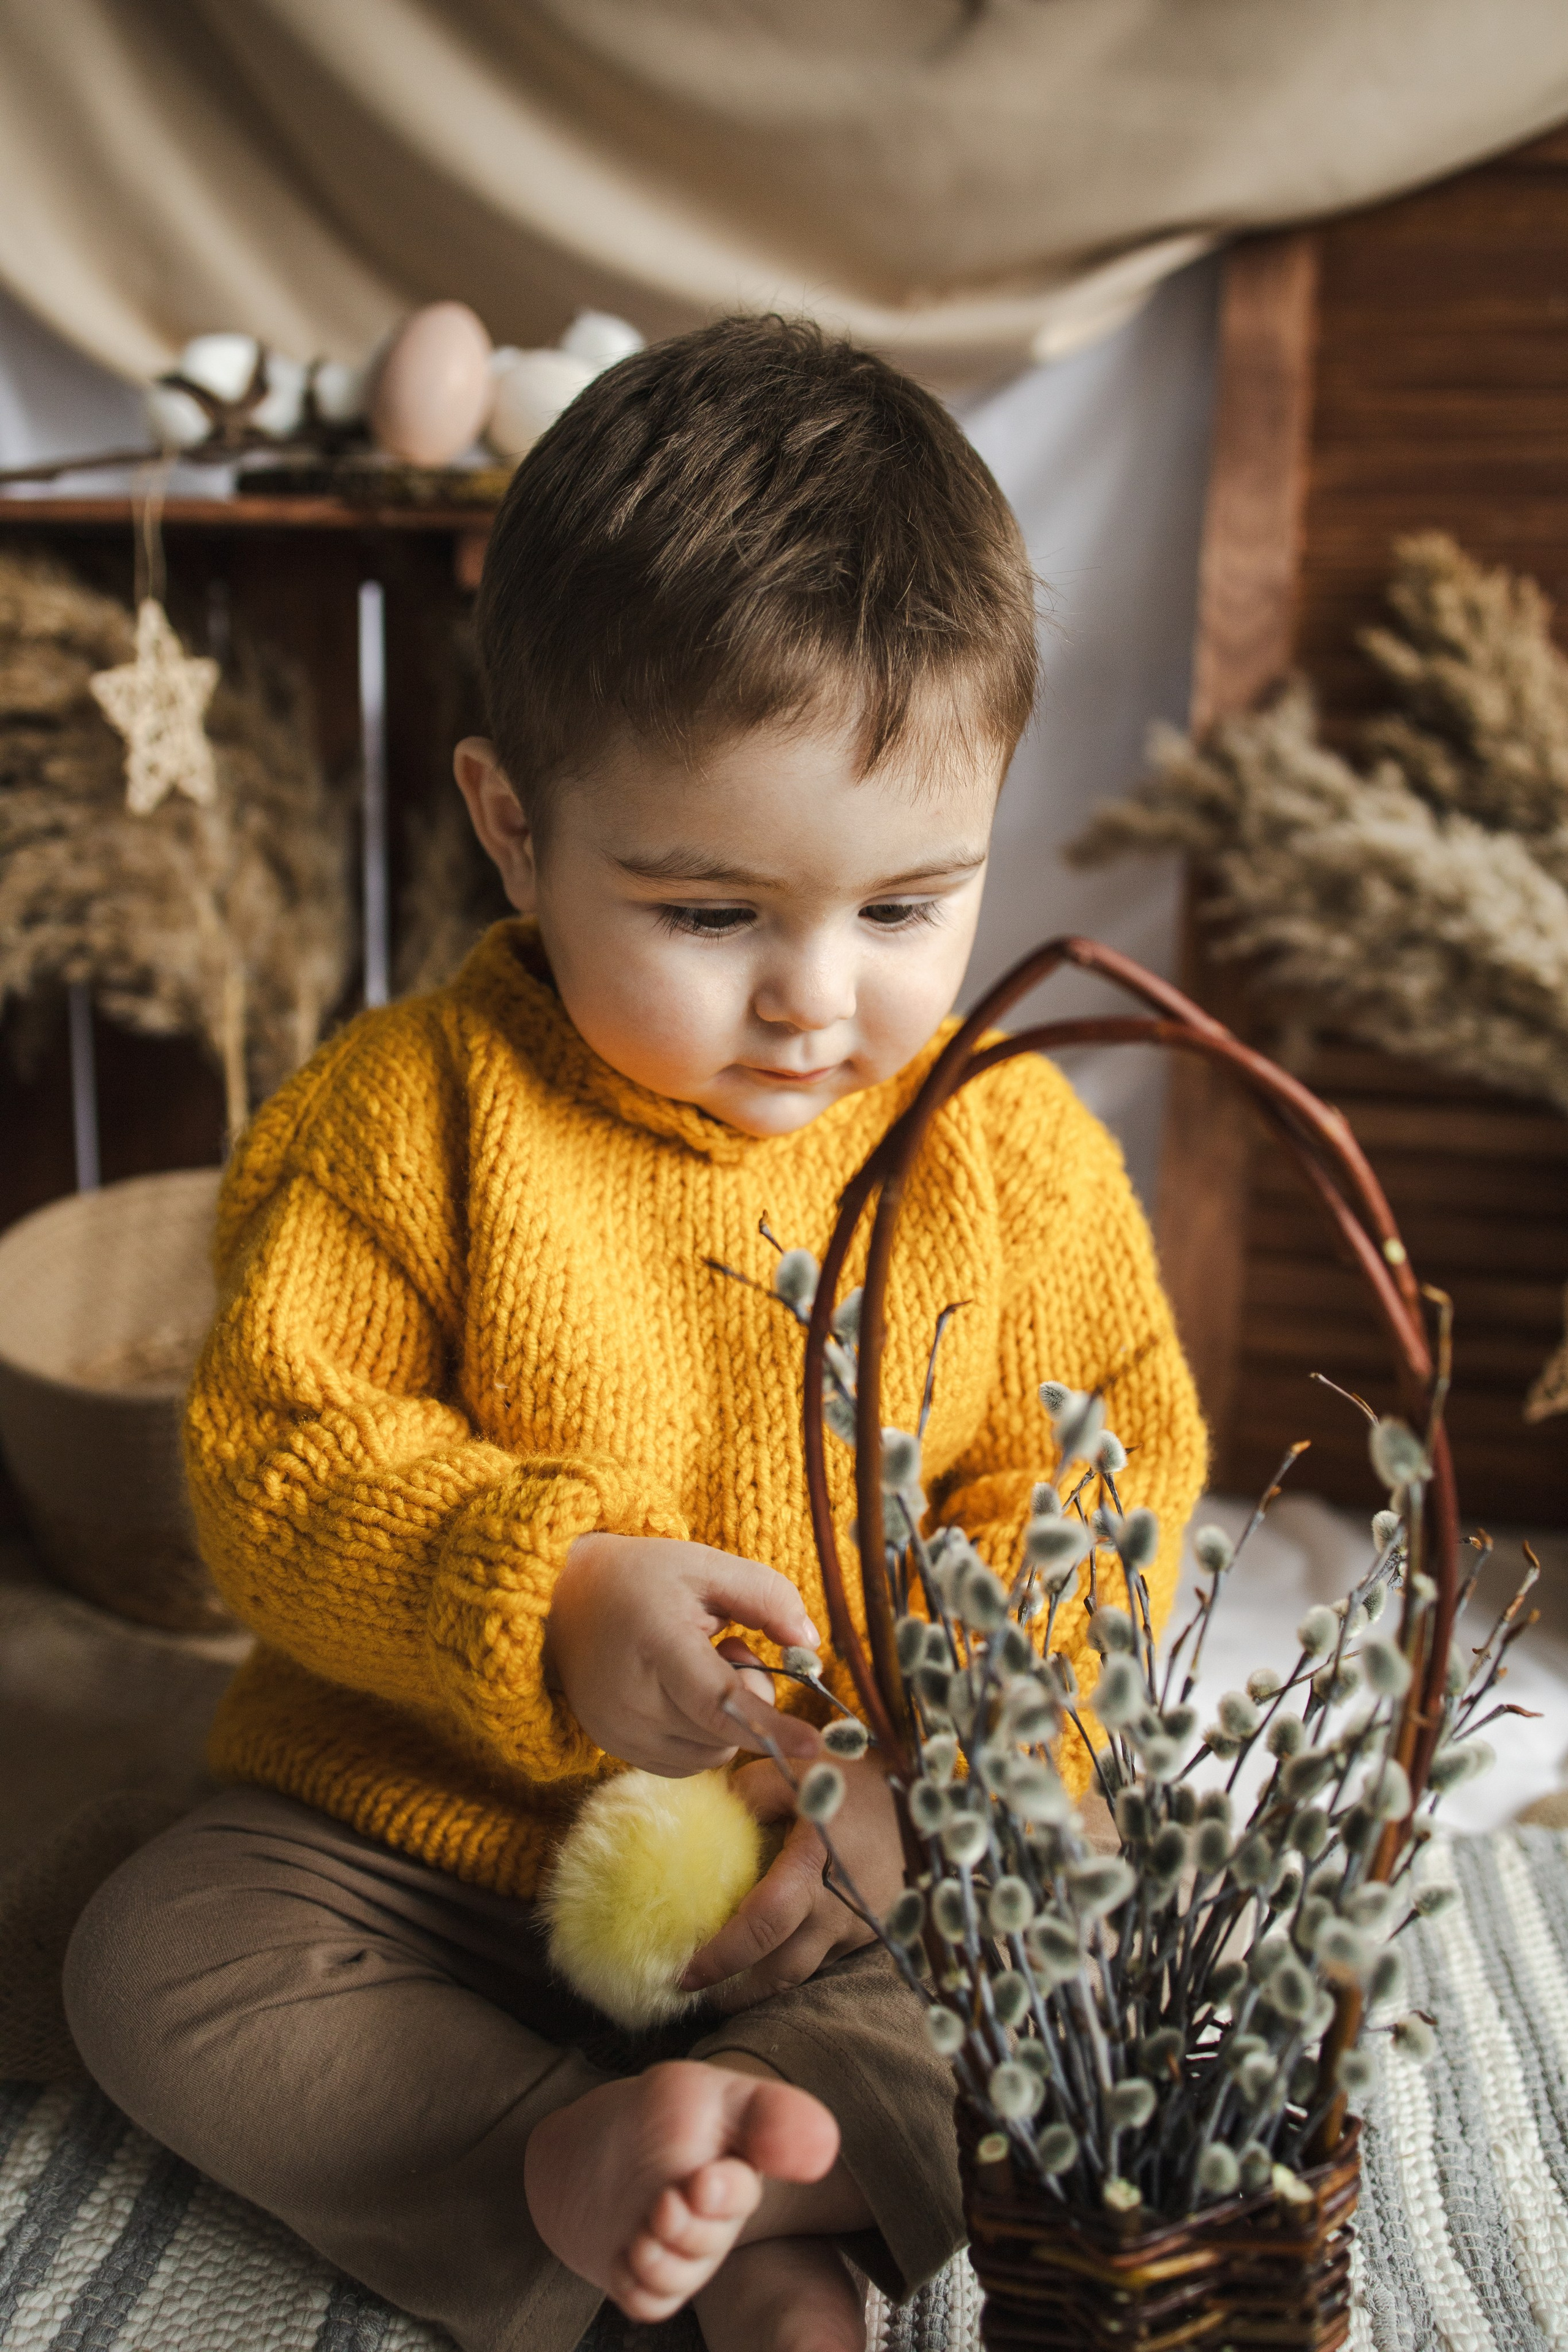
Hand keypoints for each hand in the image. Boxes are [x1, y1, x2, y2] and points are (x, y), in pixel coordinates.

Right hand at [544, 1533, 821, 1775]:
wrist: (561, 1601)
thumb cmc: (641, 1578)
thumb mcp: (705, 1566)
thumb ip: (766, 1596)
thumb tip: (810, 1644)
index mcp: (657, 1645)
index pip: (720, 1703)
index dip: (770, 1727)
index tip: (814, 1745)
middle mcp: (633, 1699)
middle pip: (726, 1733)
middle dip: (751, 1698)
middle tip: (731, 1648)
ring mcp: (618, 1732)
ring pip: (711, 1755)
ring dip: (727, 1722)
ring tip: (698, 1666)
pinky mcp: (613, 1749)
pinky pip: (685, 1764)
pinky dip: (701, 1737)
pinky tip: (681, 1693)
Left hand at [679, 1751, 903, 2012]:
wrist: (921, 1793)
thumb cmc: (849, 1778)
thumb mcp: (794, 1768)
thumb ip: (746, 1793)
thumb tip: (702, 1818)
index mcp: (815, 1864)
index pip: (765, 1924)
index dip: (724, 1956)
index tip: (685, 1975)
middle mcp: (840, 1906)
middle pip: (782, 1971)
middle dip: (736, 1993)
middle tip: (694, 1996)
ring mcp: (860, 1924)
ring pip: (804, 1972)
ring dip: (762, 1986)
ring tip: (722, 1990)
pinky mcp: (872, 1931)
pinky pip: (826, 1957)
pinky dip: (793, 1963)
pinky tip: (769, 1957)